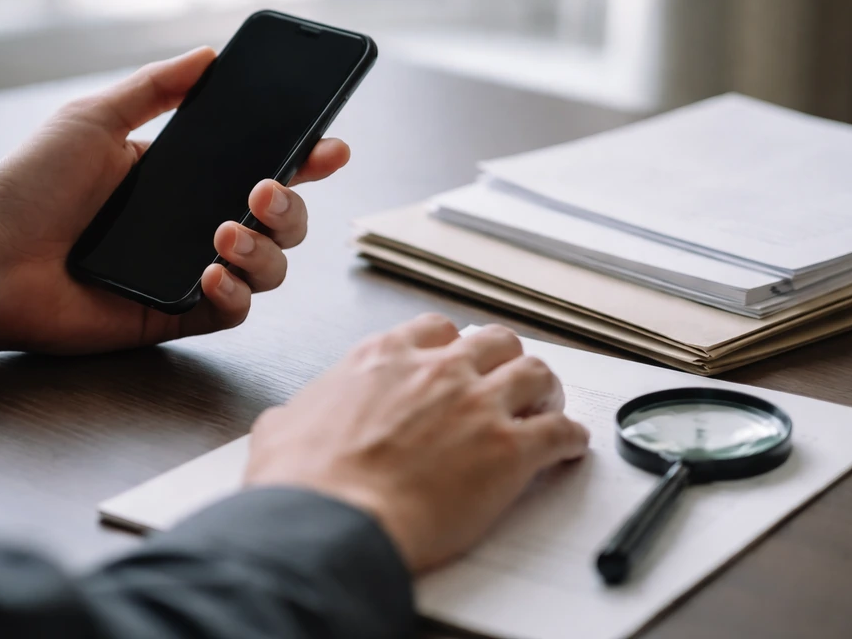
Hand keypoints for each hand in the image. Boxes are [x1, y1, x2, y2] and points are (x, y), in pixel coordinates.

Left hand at [0, 47, 349, 355]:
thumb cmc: (29, 188)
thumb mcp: (94, 119)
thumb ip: (156, 87)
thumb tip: (210, 54)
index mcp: (186, 179)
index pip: (264, 167)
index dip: (305, 159)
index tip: (331, 146)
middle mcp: (199, 224)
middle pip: (284, 221)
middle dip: (291, 206)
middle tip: (261, 190)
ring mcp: (193, 271)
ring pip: (271, 269)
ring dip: (264, 250)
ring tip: (224, 233)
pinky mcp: (179, 313)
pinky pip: (236, 310)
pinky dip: (235, 292)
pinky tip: (210, 273)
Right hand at [245, 315, 589, 572]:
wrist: (332, 521)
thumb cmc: (305, 483)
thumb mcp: (281, 429)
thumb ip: (297, 414)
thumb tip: (287, 422)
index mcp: (384, 358)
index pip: (435, 329)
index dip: (452, 346)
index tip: (457, 360)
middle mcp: (437, 370)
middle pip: (495, 341)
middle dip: (505, 359)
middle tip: (508, 380)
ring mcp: (477, 405)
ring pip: (536, 372)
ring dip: (545, 390)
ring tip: (547, 405)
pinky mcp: (508, 451)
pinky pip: (560, 431)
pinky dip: (570, 438)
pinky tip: (570, 447)